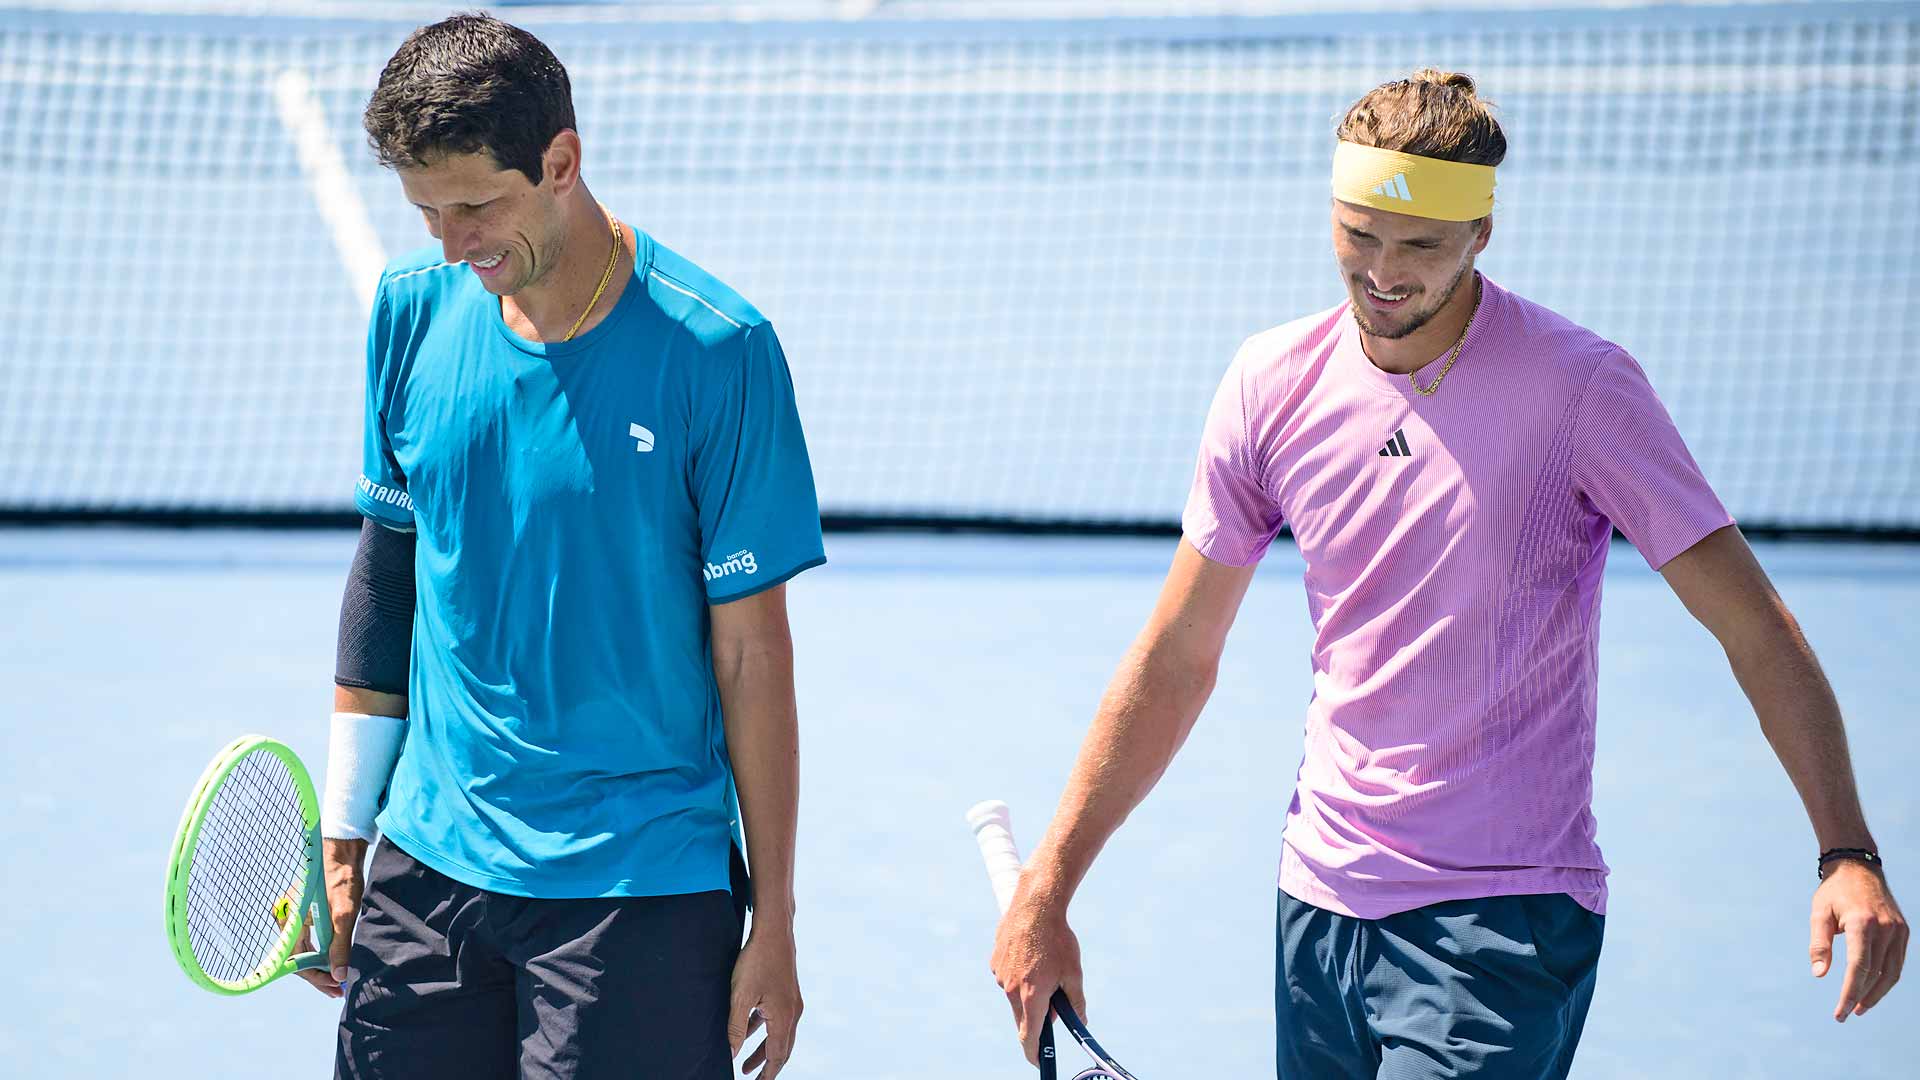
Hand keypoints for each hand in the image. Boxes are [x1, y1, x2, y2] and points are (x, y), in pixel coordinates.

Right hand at [295, 837, 368, 998]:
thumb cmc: (342, 878)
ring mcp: (292, 916)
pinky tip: (332, 961)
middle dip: (319, 976)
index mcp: (291, 921)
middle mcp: (286, 920)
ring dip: (320, 966)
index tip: (335, 989)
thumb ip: (340, 945)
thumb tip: (338, 975)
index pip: (298, 962)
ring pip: (303, 950)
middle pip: (299, 958)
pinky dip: (320, 951)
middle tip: (340, 990)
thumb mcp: (344, 913)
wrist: (342, 852)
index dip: (316, 979)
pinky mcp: (301, 912)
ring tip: (338, 980)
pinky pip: (307, 939)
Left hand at [728, 923, 802, 1077]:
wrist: (774, 930)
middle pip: (782, 1048)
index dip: (767, 1073)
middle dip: (766, 1066)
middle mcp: (792, 1011)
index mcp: (783, 1017)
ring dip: (764, 1050)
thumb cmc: (757, 960)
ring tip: (747, 1064)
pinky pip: (776, 1019)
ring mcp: (791, 1000)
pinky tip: (749, 1029)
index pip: (777, 1055)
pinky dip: (763, 1030)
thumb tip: (731, 1053)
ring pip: (779, 1034)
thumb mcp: (740, 996)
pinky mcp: (786, 991)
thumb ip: (735, 1027)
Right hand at [991, 892, 1085, 1065]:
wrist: (1035, 905)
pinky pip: (1007, 978)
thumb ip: (1075, 1002)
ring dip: (1028, 993)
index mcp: (1032, 995)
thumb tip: (1079, 1021)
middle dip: (1036, 1018)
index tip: (1038, 1062)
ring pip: (1015, 996)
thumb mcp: (1074, 973)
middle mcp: (1011, 988)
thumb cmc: (1058, 939)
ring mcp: (1000, 975)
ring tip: (1043, 966)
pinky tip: (1031, 956)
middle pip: (1022, 1017)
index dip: (1033, 1053)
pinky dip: (1019, 976)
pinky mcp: (994, 962)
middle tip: (1052, 1002)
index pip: (1029, 1036)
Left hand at [1810, 860, 1907, 1020]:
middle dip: (1860, 997)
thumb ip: (1819, 944)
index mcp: (1862, 923)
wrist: (1859, 867)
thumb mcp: (1819, 913)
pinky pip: (1897, 962)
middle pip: (1875, 974)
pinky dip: (1886, 979)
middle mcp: (1885, 928)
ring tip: (1859, 1007)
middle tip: (1844, 1014)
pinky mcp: (1903, 931)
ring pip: (1891, 972)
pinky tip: (1872, 989)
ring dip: (1876, 994)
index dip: (1850, 993)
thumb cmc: (1834, 891)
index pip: (1859, 967)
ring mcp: (1897, 931)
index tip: (1840, 1012)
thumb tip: (1819, 974)